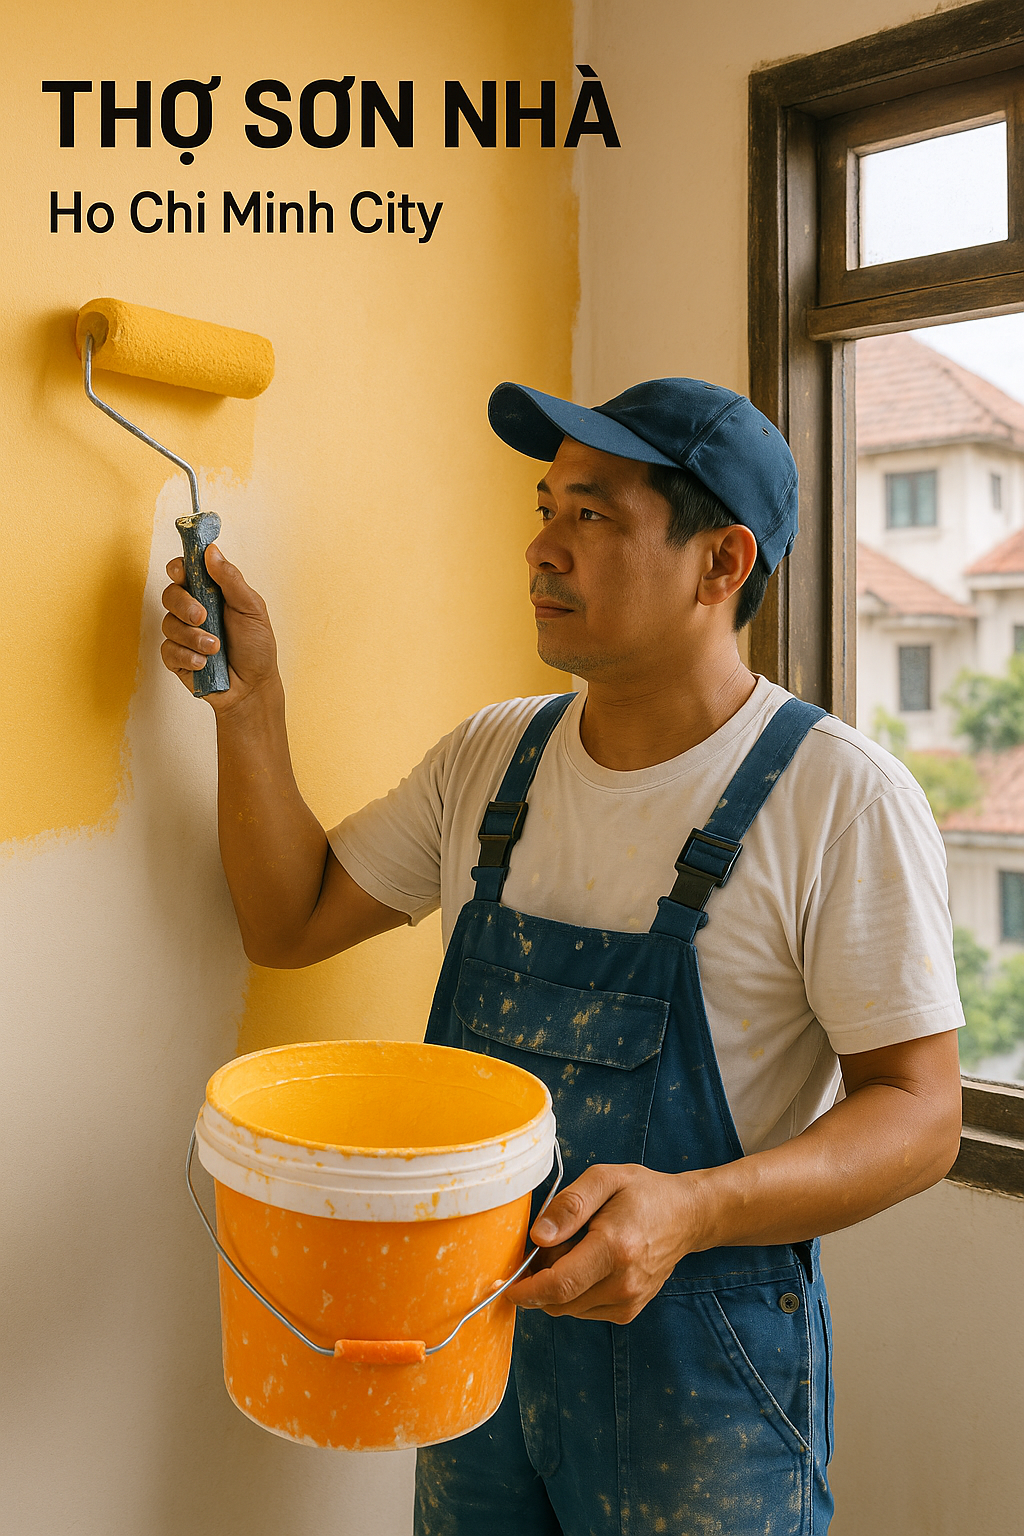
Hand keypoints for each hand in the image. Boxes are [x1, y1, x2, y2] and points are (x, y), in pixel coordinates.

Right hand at [160, 546, 280, 710]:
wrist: (253, 686)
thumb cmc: (256, 647)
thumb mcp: (252, 609)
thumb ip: (231, 580)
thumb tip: (212, 551)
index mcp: (211, 593)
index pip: (186, 571)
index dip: (179, 567)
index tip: (182, 571)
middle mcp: (193, 610)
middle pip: (170, 594)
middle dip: (183, 604)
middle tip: (202, 617)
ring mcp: (183, 634)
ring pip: (168, 623)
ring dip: (193, 637)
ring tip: (215, 648)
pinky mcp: (176, 657)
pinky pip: (168, 650)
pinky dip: (187, 656)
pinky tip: (205, 663)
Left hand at [506, 1163, 701, 1323]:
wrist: (686, 1216)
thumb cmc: (643, 1193)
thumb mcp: (605, 1179)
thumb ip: (569, 1205)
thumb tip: (538, 1237)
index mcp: (615, 1248)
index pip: (559, 1286)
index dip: (526, 1291)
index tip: (505, 1284)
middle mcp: (623, 1284)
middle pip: (558, 1300)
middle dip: (541, 1280)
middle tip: (552, 1242)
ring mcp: (628, 1302)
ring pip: (568, 1308)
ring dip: (558, 1286)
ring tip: (577, 1248)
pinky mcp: (628, 1311)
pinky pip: (583, 1310)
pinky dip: (575, 1292)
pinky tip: (589, 1263)